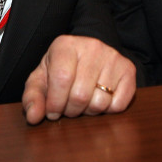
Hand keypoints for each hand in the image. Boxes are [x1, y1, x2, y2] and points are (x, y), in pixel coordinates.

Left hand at [21, 35, 135, 124]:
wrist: (87, 57)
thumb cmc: (60, 70)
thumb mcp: (41, 80)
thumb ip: (32, 97)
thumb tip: (33, 116)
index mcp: (65, 45)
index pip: (62, 79)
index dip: (55, 102)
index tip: (52, 111)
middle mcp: (92, 46)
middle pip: (80, 94)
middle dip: (71, 110)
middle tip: (68, 107)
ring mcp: (113, 56)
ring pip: (100, 102)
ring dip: (88, 111)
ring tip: (83, 102)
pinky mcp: (128, 69)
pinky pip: (119, 104)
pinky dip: (108, 110)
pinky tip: (99, 98)